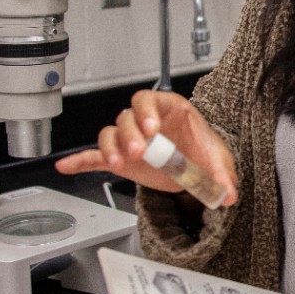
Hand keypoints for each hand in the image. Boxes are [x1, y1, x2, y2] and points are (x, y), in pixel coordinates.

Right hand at [54, 89, 237, 205]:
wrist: (197, 167)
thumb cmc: (204, 152)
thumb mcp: (218, 161)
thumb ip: (223, 175)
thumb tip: (227, 194)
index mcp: (169, 110)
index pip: (149, 99)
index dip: (147, 111)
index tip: (152, 127)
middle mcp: (146, 122)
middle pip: (127, 118)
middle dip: (130, 133)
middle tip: (138, 150)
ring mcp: (131, 140)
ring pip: (110, 135)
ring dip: (111, 147)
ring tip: (117, 162)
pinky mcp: (122, 160)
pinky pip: (95, 157)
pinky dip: (80, 161)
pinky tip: (66, 165)